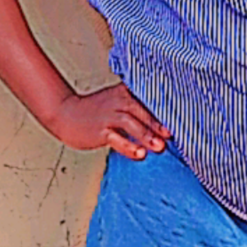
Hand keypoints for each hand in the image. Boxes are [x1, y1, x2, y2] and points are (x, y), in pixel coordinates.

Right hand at [47, 83, 171, 159]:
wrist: (66, 113)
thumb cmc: (95, 109)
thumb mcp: (117, 99)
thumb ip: (136, 103)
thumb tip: (160, 117)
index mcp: (125, 92)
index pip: (148, 98)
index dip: (163, 108)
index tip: (180, 117)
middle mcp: (118, 101)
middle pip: (142, 111)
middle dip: (157, 123)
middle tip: (171, 134)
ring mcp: (108, 115)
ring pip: (131, 124)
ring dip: (146, 135)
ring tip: (160, 147)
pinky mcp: (100, 131)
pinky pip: (116, 139)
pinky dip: (128, 146)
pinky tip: (139, 154)